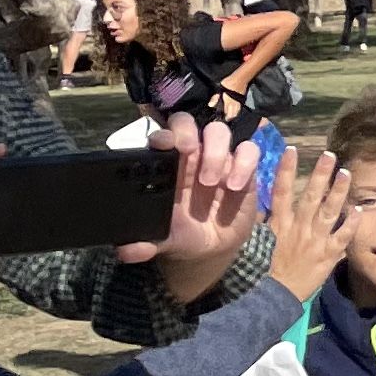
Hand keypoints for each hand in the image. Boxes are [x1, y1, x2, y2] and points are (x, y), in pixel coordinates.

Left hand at [125, 116, 255, 287]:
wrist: (213, 249)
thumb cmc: (183, 234)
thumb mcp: (164, 241)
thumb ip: (145, 244)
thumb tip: (126, 252)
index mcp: (168, 167)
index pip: (164, 137)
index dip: (164, 134)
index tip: (163, 144)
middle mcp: (192, 157)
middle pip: (189, 123)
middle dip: (187, 131)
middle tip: (188, 150)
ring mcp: (220, 160)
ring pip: (219, 132)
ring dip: (215, 151)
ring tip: (210, 181)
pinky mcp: (245, 169)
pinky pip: (249, 151)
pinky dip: (244, 163)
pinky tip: (233, 186)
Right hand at [260, 150, 358, 296]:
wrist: (273, 298)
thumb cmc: (263, 271)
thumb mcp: (258, 244)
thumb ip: (264, 224)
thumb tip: (261, 204)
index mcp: (278, 225)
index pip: (281, 192)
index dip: (286, 170)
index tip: (293, 150)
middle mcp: (297, 229)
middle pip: (310, 196)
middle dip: (320, 174)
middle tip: (329, 154)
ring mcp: (314, 241)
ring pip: (329, 211)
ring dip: (339, 191)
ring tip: (347, 173)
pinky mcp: (327, 255)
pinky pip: (342, 236)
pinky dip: (352, 224)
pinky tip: (361, 211)